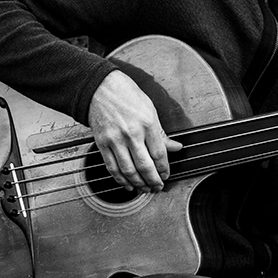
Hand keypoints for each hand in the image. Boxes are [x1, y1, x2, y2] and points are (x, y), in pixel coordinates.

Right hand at [87, 70, 181, 192]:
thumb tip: (176, 147)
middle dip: (153, 181)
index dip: (164, 169)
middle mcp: (131, 134)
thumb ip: (162, 133)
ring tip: (145, 189)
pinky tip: (128, 185)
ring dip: (138, 184)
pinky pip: (112, 167)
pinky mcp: (102, 144)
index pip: (159, 154)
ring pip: (128, 170)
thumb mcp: (151, 110)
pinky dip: (121, 180)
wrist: (101, 88)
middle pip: (145, 166)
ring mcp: (115, 140)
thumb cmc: (127, 96)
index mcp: (147, 124)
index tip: (166, 175)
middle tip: (158, 187)